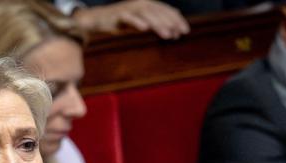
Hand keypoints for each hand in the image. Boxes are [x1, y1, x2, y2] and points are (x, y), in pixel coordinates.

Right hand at [73, 0, 189, 39]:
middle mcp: (141, 3)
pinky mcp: (119, 15)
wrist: (99, 19)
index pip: (166, 10)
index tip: (186, 31)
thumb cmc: (123, 21)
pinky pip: (129, 18)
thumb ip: (158, 21)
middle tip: (179, 34)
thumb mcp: (143, 21)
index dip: (177, 20)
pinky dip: (137, 22)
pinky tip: (145, 29)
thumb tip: (175, 26)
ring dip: (158, 24)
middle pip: (159, 12)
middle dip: (171, 22)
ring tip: (167, 35)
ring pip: (147, 14)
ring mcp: (130, 8)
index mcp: (148, 4)